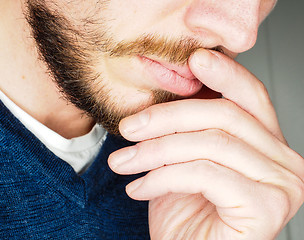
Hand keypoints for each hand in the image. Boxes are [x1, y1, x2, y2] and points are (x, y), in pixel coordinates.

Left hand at [108, 49, 303, 239]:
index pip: (250, 96)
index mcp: (267, 144)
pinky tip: (138, 188)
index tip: (192, 60)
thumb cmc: (186, 210)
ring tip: (123, 162)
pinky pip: (205, 173)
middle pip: (225, 115)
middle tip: (128, 127)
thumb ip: (187, 128)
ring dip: (155, 150)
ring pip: (210, 143)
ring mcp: (281, 184)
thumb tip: (172, 88)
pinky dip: (162, 177)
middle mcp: (284, 161)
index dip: (224, 74)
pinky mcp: (266, 207)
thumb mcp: (182, 159)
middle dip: (167, 117)